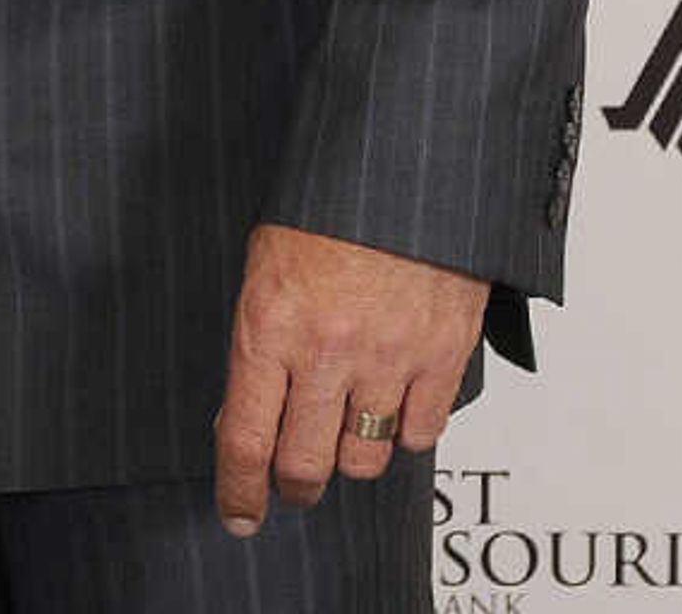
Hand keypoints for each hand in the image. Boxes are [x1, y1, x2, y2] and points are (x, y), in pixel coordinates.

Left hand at [211, 223, 480, 535]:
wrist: (399, 165)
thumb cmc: (322, 209)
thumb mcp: (264, 268)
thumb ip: (259, 345)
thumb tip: (246, 418)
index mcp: (269, 325)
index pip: (245, 440)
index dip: (239, 491)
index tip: (239, 515)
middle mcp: (327, 350)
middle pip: (305, 465)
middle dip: (295, 485)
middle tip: (294, 482)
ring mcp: (389, 356)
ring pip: (364, 459)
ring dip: (349, 458)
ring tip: (344, 434)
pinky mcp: (442, 354)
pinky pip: (421, 433)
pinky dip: (405, 433)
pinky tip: (392, 408)